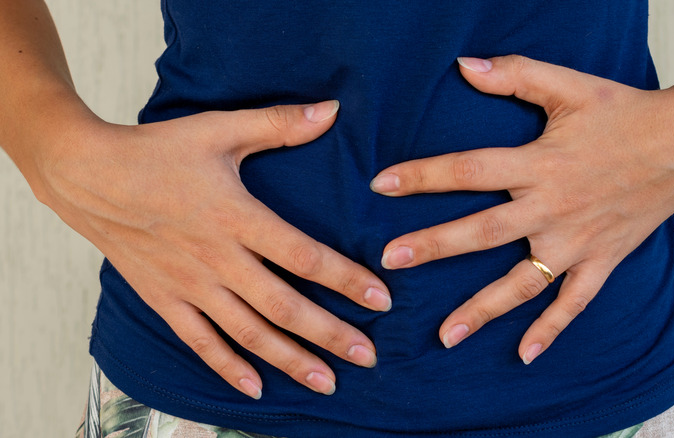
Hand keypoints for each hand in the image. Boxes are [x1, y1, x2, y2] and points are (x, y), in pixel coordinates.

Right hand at [35, 101, 391, 396]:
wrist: (85, 174)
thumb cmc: (156, 150)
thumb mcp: (219, 129)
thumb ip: (278, 124)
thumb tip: (333, 110)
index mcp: (237, 217)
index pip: (304, 256)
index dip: (347, 279)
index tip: (382, 300)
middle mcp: (218, 259)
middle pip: (284, 306)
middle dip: (330, 334)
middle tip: (368, 357)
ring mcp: (190, 285)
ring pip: (248, 333)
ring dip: (291, 361)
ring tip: (327, 383)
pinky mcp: (164, 300)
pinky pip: (200, 342)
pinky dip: (228, 368)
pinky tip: (255, 389)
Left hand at [371, 55, 673, 363]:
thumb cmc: (624, 112)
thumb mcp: (569, 86)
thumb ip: (516, 75)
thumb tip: (464, 66)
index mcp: (540, 164)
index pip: (469, 170)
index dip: (423, 176)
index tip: (382, 184)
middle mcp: (553, 208)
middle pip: (482, 232)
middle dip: (434, 245)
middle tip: (390, 262)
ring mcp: (577, 241)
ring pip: (522, 283)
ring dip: (482, 310)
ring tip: (445, 335)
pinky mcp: (601, 261)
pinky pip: (573, 303)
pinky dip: (551, 330)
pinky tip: (524, 355)